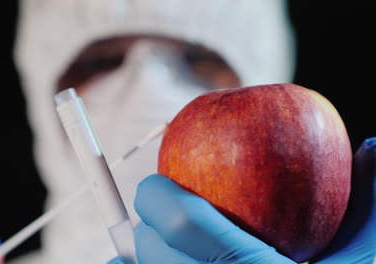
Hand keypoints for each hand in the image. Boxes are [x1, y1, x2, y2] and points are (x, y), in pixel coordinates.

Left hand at [108, 138, 375, 263]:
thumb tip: (372, 149)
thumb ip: (368, 208)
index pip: (185, 221)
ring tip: (145, 247)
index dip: (158, 196)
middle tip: (154, 218)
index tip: (156, 184)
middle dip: (146, 228)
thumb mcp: (361, 261)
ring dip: (136, 260)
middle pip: (153, 253)